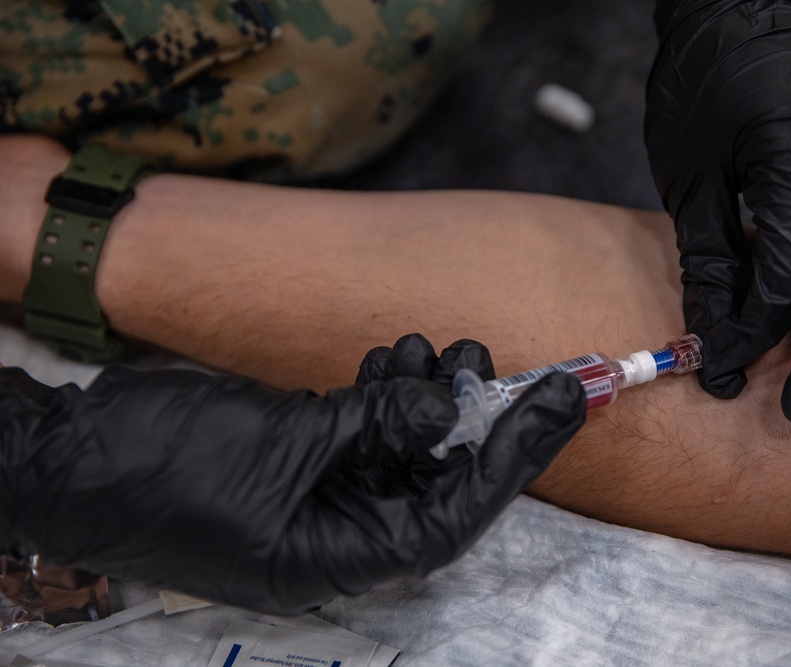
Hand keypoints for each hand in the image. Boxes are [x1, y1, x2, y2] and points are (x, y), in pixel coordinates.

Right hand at [0, 357, 583, 613]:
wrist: (71, 454)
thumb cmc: (169, 466)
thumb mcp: (284, 443)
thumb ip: (375, 425)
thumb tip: (450, 409)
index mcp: (342, 556)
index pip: (454, 514)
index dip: (512, 458)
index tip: (560, 402)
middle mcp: (341, 534)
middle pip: (436, 481)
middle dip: (473, 418)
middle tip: (494, 354)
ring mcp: (319, 496)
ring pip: (402, 448)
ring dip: (429, 394)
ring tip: (442, 342)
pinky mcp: (299, 458)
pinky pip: (362, 428)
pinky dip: (384, 390)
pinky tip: (397, 353)